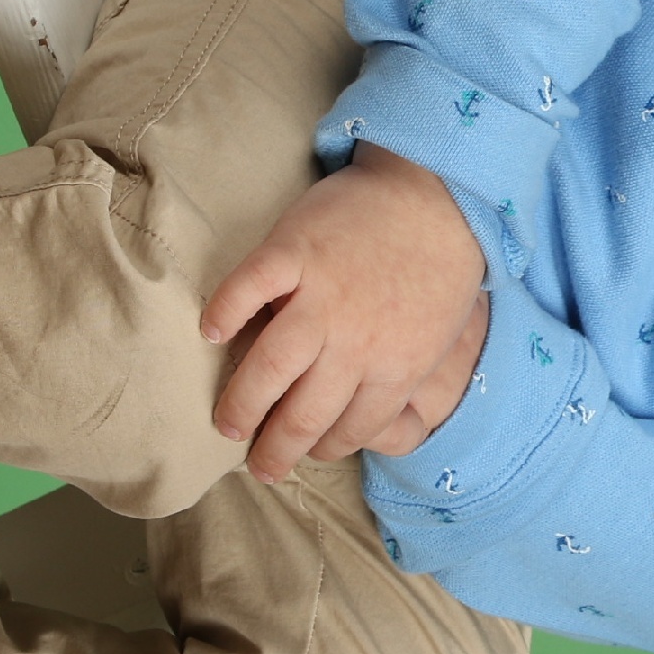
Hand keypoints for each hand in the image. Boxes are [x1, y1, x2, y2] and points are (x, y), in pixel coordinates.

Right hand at [203, 145, 489, 482]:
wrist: (439, 189)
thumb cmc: (443, 264)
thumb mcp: (441, 337)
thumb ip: (405, 375)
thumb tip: (370, 411)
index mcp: (398, 368)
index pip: (351, 429)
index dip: (324, 448)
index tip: (306, 453)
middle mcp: (356, 343)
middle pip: (304, 414)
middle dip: (276, 449)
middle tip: (257, 465)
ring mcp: (321, 297)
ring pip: (268, 369)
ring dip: (242, 402)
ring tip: (225, 423)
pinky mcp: (293, 252)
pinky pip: (246, 290)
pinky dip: (224, 311)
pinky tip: (209, 331)